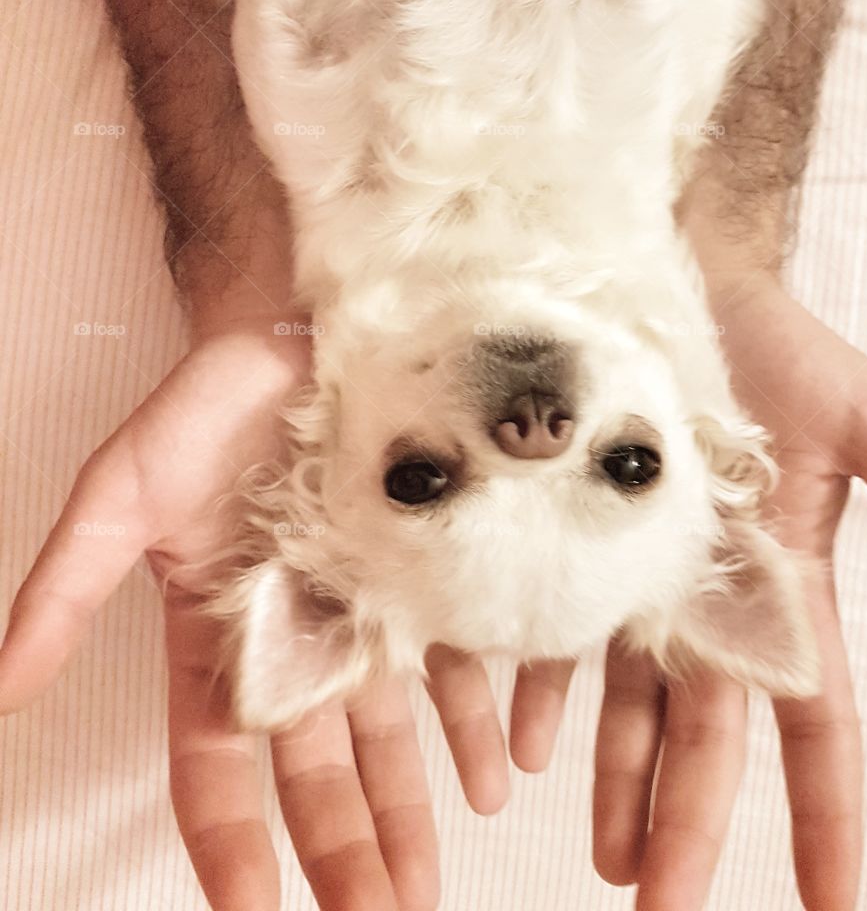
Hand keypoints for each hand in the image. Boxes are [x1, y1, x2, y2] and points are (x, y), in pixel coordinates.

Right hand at [0, 317, 446, 910]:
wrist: (298, 331)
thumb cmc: (203, 408)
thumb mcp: (119, 495)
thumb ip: (64, 590)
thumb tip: (4, 686)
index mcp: (211, 638)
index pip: (215, 767)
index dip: (231, 844)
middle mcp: (288, 638)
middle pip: (312, 774)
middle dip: (338, 856)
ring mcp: (361, 611)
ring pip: (386, 737)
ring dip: (407, 815)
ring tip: (426, 884)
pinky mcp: (420, 574)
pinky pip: (450, 662)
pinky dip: (472, 720)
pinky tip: (498, 771)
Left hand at [590, 273, 866, 909]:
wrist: (676, 273)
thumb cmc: (777, 344)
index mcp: (785, 584)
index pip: (813, 721)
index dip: (827, 813)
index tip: (833, 905)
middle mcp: (707, 595)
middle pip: (705, 734)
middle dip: (694, 824)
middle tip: (662, 909)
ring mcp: (632, 569)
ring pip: (624, 703)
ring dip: (618, 783)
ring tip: (607, 860)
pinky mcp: (564, 534)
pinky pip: (547, 631)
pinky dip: (536, 693)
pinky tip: (520, 748)